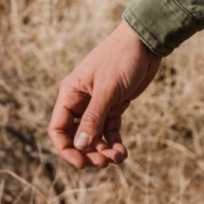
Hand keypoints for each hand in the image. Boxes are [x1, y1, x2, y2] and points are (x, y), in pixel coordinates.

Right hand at [47, 21, 162, 170]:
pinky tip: (123, 153)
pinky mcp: (115, 105)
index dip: (67, 150)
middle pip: (76, 137)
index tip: (82, 163)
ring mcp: (98, 104)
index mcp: (71, 94)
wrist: (145, 41)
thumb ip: (93, 118)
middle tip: (104, 162)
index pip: (58, 130)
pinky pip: (110, 130)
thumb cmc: (121, 58)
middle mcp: (81, 101)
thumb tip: (80, 146)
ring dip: (103, 151)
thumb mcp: (107, 89)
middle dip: (88, 153)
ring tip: (118, 158)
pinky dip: (115, 143)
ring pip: (94, 137)